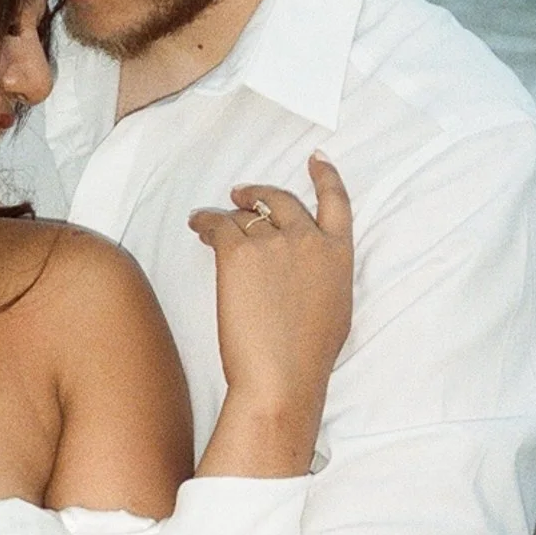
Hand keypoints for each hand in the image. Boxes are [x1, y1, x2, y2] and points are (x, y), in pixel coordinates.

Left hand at [190, 155, 353, 474]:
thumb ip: (325, 275)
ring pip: (244, 215)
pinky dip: (205, 223)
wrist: (281, 375)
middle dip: (259, 193)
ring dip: (225, 217)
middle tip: (241, 194)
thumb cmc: (308, 355)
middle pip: (280, 200)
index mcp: (338, 254)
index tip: (317, 159)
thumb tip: (308, 267)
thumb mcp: (335, 308)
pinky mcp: (238, 252)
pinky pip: (218, 224)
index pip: (337, 202)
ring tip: (207, 223)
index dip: (326, 177)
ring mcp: (273, 242)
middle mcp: (307, 239)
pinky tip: (197, 227)